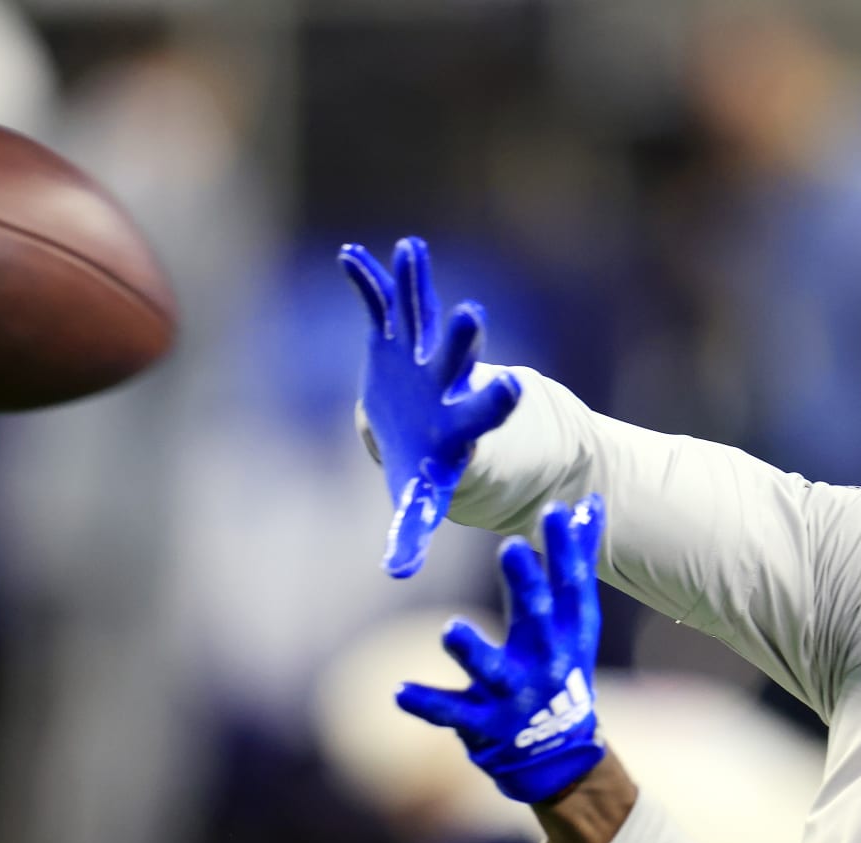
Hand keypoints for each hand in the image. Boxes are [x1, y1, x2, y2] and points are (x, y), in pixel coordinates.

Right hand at [338, 236, 522, 577]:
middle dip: (461, 341)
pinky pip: (381, 306)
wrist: (425, 430)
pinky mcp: (395, 338)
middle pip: (457, 360)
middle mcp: (446, 382)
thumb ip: (412, 530)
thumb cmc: (425, 468)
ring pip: (422, 317)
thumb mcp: (421, 499)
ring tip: (412, 248)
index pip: (483, 413)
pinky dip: (368, 282)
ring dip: (417, 286)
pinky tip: (350, 256)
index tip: (510, 386)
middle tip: (472, 315)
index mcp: (460, 422)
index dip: (495, 403)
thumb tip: (397, 575)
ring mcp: (421, 355)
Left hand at [397, 494, 606, 803]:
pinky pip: (452, 713)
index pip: (571, 586)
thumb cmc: (560, 668)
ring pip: (492, 670)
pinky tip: (398, 692)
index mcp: (568, 633)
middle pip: (537, 619)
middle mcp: (545, 662)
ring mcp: (513, 695)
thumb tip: (590, 502)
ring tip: (450, 628)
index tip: (554, 510)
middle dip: (526, 584)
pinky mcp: (483, 723)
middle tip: (510, 546)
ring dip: (472, 650)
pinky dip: (427, 704)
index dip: (565, 549)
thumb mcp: (575, 620)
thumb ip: (577, 560)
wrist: (555, 754)